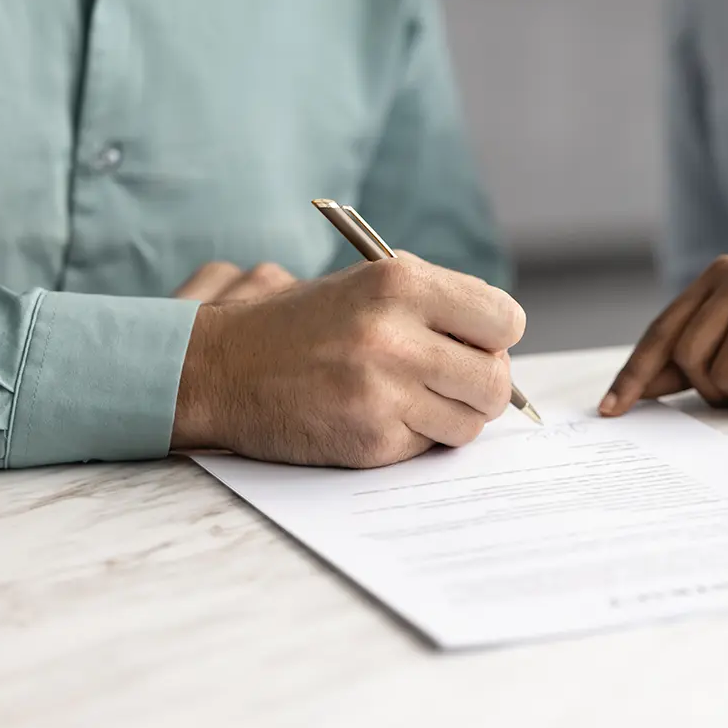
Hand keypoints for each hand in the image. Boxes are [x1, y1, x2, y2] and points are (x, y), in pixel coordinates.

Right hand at [171, 255, 525, 467]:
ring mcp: (383, 391)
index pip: (506, 320)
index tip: (477, 344)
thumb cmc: (306, 324)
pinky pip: (429, 446)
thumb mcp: (371, 285)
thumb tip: (504, 339)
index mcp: (402, 282)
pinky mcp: (370, 437)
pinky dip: (414, 437)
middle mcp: (395, 335)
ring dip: (451, 416)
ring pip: (471, 421)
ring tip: (412, 398)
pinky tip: (378, 415)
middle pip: (496, 379)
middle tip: (455, 382)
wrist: (221, 367)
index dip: (497, 337)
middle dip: (483, 386)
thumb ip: (440, 304)